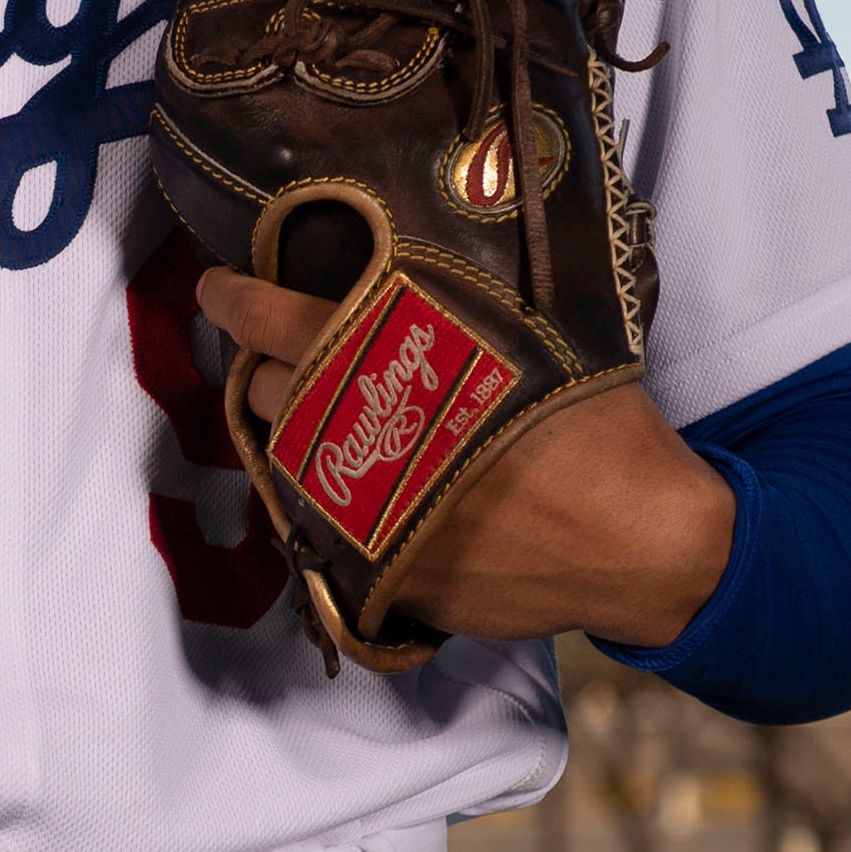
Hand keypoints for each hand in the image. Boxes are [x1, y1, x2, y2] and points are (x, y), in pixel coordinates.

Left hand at [197, 266, 736, 650]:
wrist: (634, 541)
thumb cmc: (597, 427)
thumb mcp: (534, 337)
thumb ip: (458, 313)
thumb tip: (409, 283)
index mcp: (398, 362)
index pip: (279, 319)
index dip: (235, 300)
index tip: (216, 288)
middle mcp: (363, 434)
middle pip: (264, 391)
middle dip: (257, 368)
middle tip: (268, 352)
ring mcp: (363, 507)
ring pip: (280, 460)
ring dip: (283, 433)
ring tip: (305, 415)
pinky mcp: (375, 568)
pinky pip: (314, 525)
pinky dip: (315, 496)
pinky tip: (341, 480)